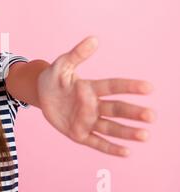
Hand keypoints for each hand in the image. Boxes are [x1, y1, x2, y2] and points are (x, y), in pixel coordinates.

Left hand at [36, 36, 155, 156]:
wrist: (41, 93)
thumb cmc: (54, 77)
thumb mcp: (62, 64)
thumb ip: (77, 54)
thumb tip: (94, 39)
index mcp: (91, 88)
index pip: (113, 86)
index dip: (129, 86)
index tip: (149, 88)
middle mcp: (93, 105)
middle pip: (116, 109)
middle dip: (133, 113)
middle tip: (151, 116)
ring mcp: (87, 121)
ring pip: (110, 127)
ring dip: (127, 132)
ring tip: (144, 135)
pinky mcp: (79, 134)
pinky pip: (96, 142)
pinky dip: (110, 148)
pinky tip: (126, 152)